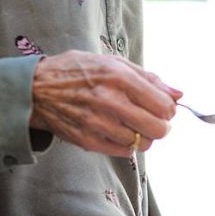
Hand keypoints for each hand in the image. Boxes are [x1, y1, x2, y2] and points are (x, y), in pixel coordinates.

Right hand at [29, 50, 180, 156]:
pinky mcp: (87, 140)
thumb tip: (179, 95)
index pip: (164, 106)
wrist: (35, 88)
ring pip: (142, 143)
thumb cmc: (79, 72)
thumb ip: (150, 79)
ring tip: (132, 125)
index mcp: (119, 77)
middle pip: (158, 129)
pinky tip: (118, 132)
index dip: (169, 109)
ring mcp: (97, 123)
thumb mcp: (114, 63)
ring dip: (143, 136)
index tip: (161, 107)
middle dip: (161, 126)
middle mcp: (110, 101)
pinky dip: (127, 145)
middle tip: (152, 120)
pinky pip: (123, 152)